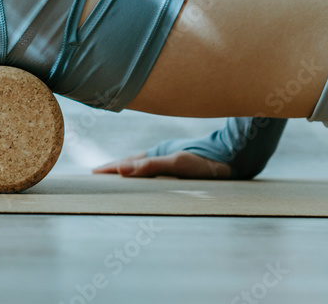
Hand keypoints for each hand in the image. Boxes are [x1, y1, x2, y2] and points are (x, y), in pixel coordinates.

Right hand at [92, 150, 230, 178]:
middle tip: (98, 174)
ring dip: (129, 168)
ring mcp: (170, 156)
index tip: (92, 173)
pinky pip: (156, 166)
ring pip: (144, 163)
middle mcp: (161, 153)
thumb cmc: (207, 161)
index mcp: (156, 154)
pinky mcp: (181, 161)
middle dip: (115, 167)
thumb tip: (121, 170)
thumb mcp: (177, 165)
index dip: (109, 168)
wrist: (234, 154)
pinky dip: (145, 170)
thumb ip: (150, 167)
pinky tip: (149, 174)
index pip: (126, 163)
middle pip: (132, 161)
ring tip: (118, 174)